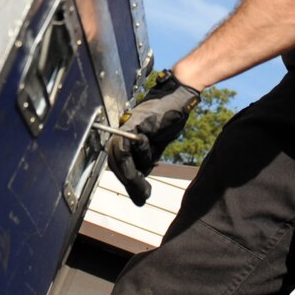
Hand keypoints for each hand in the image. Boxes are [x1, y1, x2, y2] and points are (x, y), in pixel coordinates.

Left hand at [107, 73, 200, 205]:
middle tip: (142, 197)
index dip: (126, 181)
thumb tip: (140, 189)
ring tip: (144, 191)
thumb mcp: (156, 147)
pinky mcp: (132, 125)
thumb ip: (145, 163)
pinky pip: (125, 150)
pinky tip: (141, 174)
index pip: (118, 164)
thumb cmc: (168, 118)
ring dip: (131, 179)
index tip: (139, 197)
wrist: (179, 98)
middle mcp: (121, 133)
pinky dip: (132, 164)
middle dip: (128, 184)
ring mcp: (125, 128)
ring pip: (118, 159)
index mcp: (125, 138)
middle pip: (115, 164)